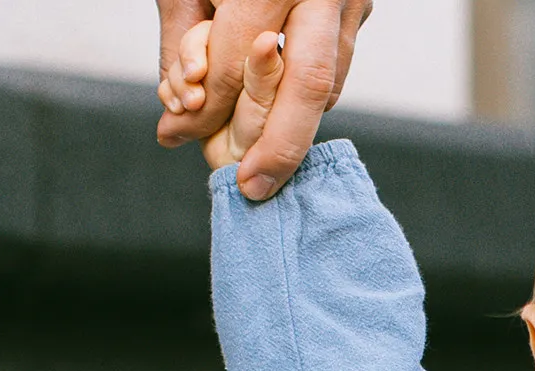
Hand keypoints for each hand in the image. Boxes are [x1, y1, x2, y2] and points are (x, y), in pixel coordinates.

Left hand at [156, 0, 371, 200]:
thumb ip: (181, 43)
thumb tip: (174, 123)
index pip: (241, 55)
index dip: (210, 102)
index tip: (179, 136)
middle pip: (308, 84)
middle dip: (277, 146)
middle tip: (251, 189)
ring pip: (328, 83)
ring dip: (291, 125)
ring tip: (259, 164)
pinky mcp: (359, 6)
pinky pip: (334, 69)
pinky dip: (302, 98)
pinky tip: (276, 114)